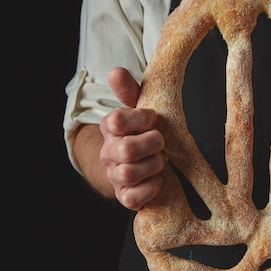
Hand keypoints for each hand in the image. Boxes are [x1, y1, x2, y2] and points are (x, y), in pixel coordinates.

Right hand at [99, 67, 165, 209]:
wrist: (135, 163)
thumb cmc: (141, 130)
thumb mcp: (138, 108)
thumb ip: (129, 90)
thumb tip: (116, 72)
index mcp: (111, 127)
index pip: (116, 120)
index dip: (139, 118)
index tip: (153, 117)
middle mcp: (109, 152)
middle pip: (126, 149)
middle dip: (152, 144)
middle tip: (161, 141)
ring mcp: (115, 175)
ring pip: (129, 173)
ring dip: (153, 165)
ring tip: (160, 160)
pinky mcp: (124, 195)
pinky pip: (132, 198)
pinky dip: (149, 189)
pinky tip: (157, 179)